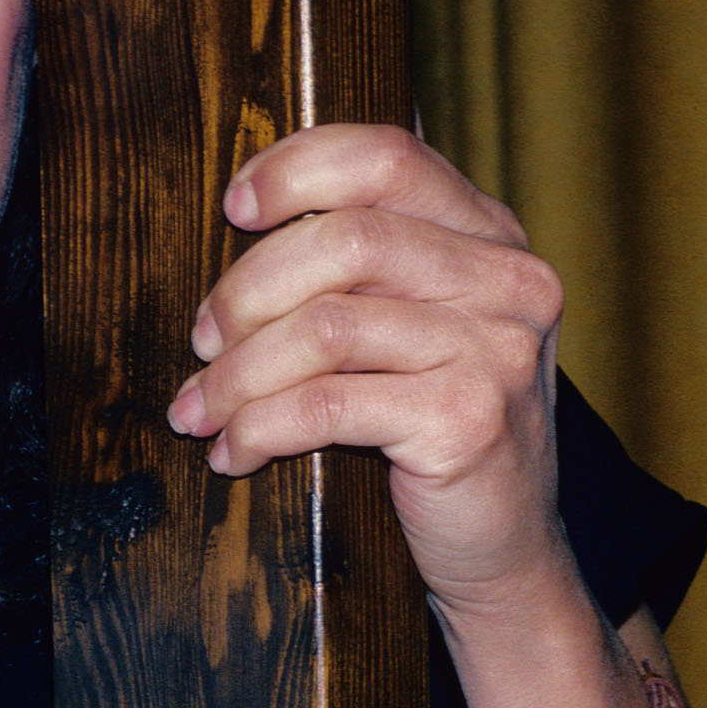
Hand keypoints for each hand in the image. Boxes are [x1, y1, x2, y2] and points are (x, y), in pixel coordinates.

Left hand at [166, 123, 568, 622]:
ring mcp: (496, 350)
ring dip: (237, 373)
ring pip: (324, 327)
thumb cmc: (435, 431)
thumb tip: (242, 211)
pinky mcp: (469, 420)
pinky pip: (327, 406)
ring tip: (199, 410)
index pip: (386, 157)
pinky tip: (235, 452)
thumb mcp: (416, 328)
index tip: (233, 207)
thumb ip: (364, 268)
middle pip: (344, 240)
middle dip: (247, 291)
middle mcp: (507, 281)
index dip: (296, 169)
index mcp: (490, 237)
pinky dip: (259, 428)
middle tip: (201, 341)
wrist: (507, 550)